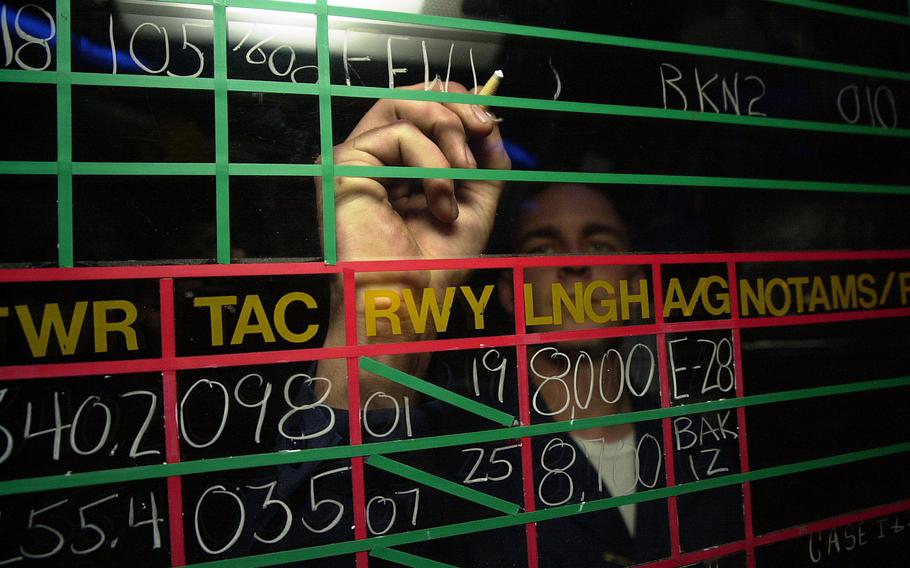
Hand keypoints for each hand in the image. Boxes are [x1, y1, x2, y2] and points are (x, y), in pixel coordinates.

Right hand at [315, 81, 511, 406]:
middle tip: (483, 129)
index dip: (455, 102)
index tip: (489, 125)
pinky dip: (432, 164)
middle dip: (455, 106)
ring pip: (400, 105)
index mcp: (395, 166)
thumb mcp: (476, 204)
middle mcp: (371, 158)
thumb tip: (490, 125)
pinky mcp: (345, 165)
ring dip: (447, 131)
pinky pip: (399, 136)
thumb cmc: (435, 267)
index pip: (419, 109)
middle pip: (407, 96)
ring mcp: (355, 160)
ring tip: (463, 173)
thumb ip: (484, 163)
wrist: (410, 304)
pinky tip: (440, 202)